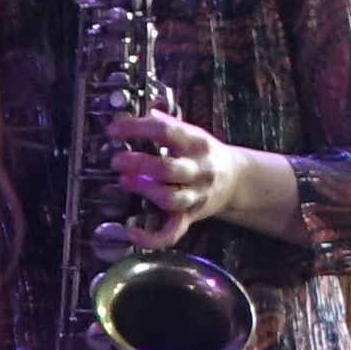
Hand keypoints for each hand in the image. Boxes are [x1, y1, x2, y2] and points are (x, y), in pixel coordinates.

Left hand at [104, 110, 249, 247]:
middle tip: (116, 160)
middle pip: (169, 169)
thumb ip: (165, 124)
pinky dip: (150, 238)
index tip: (114, 130)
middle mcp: (197, 170)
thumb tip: (138, 111)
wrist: (236, 180)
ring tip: (124, 182)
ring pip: (171, 199)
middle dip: (140, 164)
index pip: (167, 132)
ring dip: (145, 192)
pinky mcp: (190, 218)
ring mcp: (195, 196)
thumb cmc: (202, 154)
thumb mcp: (191, 133)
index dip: (138, 129)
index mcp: (196, 143)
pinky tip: (130, 235)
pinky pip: (171, 233)